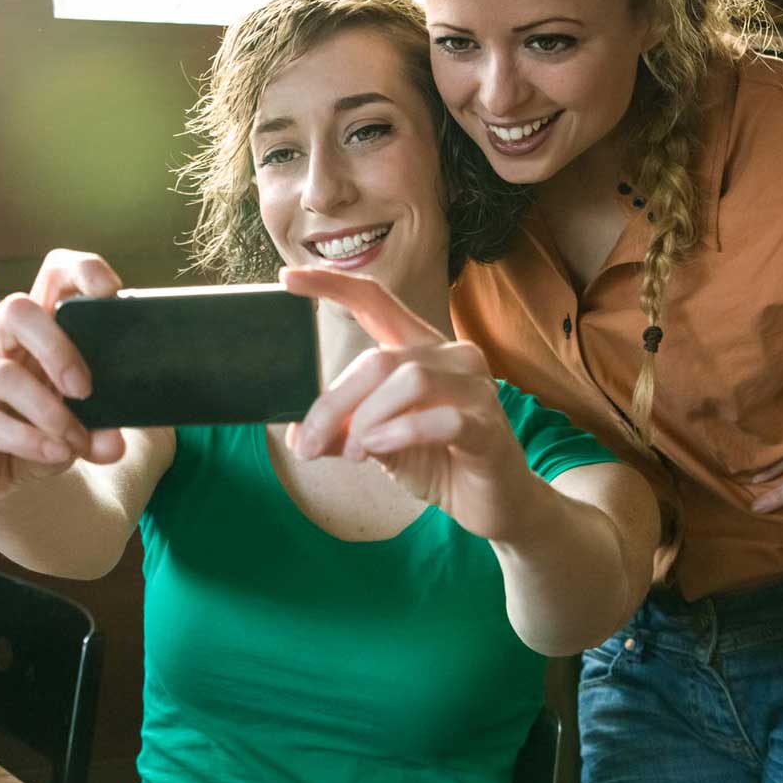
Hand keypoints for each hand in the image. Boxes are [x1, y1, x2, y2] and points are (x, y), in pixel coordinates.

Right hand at [0, 249, 128, 503]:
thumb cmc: (40, 431)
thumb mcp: (79, 427)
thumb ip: (100, 430)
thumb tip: (114, 442)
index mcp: (35, 329)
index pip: (52, 275)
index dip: (81, 272)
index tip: (111, 294)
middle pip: (17, 310)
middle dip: (57, 347)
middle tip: (85, 389)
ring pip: (2, 375)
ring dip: (48, 411)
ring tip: (74, 442)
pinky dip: (26, 440)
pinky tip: (55, 454)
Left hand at [281, 266, 538, 540]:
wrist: (494, 503)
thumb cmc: (439, 461)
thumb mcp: (379, 444)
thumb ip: (343, 432)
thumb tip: (298, 436)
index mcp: (420, 350)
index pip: (376, 301)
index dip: (334, 285)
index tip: (288, 278)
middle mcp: (452, 357)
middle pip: (379, 360)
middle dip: (334, 403)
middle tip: (311, 443)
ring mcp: (476, 389)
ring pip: (409, 380)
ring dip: (368, 419)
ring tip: (358, 451)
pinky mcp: (488, 427)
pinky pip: (440, 418)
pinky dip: (401, 432)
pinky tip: (382, 448)